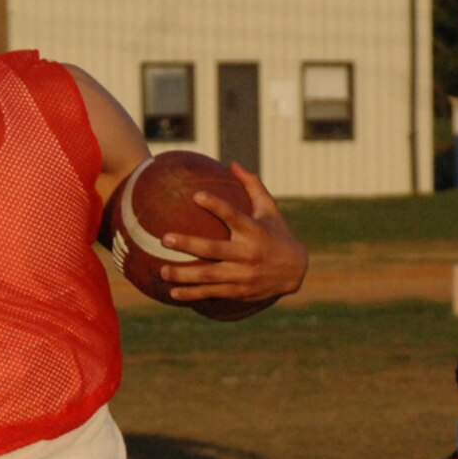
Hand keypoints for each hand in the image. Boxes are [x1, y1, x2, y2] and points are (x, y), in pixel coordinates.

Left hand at [157, 164, 309, 319]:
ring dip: (184, 274)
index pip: (232, 215)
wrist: (295, 271)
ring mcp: (243, 275)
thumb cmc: (277, 234)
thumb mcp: (270, 209)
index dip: (215, 205)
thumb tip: (232, 164)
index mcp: (254, 230)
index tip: (195, 195)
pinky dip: (192, 294)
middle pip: (213, 249)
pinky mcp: (239, 291)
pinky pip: (212, 293)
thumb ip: (252, 186)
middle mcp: (247, 253)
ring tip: (162, 271)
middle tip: (165, 239)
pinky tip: (172, 293)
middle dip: (188, 244)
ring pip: (209, 275)